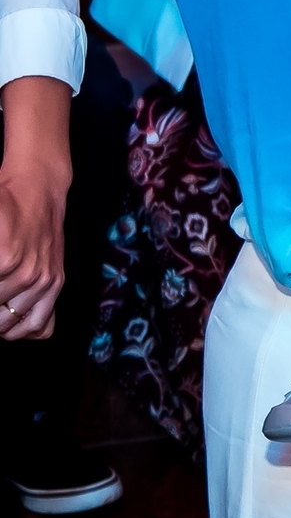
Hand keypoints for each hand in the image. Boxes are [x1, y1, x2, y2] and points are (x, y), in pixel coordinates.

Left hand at [0, 76, 71, 341]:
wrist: (38, 187)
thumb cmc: (4, 202)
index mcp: (4, 259)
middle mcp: (26, 275)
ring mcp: (44, 281)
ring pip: (13, 325)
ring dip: (0, 322)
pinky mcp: (57, 282)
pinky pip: (42, 326)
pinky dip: (24, 331)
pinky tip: (11, 323)